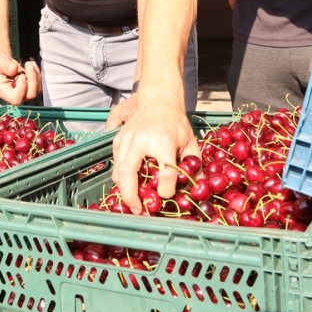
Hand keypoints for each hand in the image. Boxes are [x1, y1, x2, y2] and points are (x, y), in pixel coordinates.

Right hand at [0, 54, 39, 104]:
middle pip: (30, 95)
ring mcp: (24, 92)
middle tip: (27, 65)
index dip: (22, 88)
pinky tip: (31, 65)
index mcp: (4, 92)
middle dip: (32, 79)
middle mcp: (15, 95)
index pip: (16, 99)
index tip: (21, 75)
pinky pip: (39, 83)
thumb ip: (5, 66)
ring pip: (37, 90)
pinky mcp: (30, 87)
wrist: (1, 64)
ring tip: (28, 63)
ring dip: (35, 75)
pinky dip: (37, 73)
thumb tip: (15, 69)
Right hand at [110, 87, 198, 214]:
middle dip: (131, 196)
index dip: (167, 189)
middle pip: (129, 173)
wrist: (159, 100)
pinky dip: (120, 178)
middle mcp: (141, 140)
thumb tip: (197, 191)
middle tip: (138, 211)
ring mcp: (126, 139)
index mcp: (163, 141)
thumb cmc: (176, 123)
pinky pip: (115, 164)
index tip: (167, 195)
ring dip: (123, 190)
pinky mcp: (117, 139)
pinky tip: (129, 186)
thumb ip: (194, 166)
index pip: (165, 172)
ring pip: (118, 171)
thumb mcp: (190, 142)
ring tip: (133, 202)